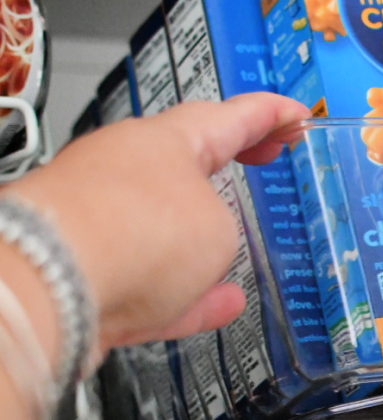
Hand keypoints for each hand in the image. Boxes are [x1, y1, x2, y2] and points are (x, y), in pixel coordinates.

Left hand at [8, 92, 310, 354]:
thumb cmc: (130, 233)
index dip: (272, 115)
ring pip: (163, 229)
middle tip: (260, 160)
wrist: (51, 284)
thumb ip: (224, 230)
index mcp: (165, 139)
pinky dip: (184, 292)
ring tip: (237, 259)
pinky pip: (147, 280)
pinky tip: (215, 306)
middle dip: (225, 167)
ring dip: (203, 245)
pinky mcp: (83, 272)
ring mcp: (98, 220)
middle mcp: (123, 169)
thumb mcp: (220, 228)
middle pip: (186, 163)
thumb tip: (208, 249)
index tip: (294, 114)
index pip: (231, 116)